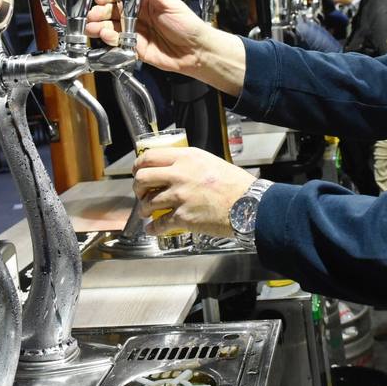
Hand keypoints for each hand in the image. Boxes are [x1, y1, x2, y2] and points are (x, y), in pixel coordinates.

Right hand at [86, 0, 204, 74]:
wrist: (197, 52)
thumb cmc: (188, 25)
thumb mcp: (171, 5)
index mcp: (145, 1)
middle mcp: (138, 15)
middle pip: (112, 11)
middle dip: (100, 12)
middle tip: (93, 14)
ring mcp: (135, 32)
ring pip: (112, 27)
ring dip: (100, 26)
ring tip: (93, 27)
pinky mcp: (135, 48)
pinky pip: (118, 43)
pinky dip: (110, 40)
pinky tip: (107, 36)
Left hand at [132, 146, 255, 237]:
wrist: (249, 205)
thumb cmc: (235, 185)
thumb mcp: (211, 162)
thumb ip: (190, 163)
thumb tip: (175, 168)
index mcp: (186, 158)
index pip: (150, 156)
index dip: (138, 165)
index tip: (137, 170)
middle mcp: (179, 175)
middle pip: (143, 178)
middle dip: (137, 187)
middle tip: (141, 192)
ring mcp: (179, 197)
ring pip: (147, 202)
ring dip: (144, 209)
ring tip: (147, 212)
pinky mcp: (183, 217)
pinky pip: (159, 224)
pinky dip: (153, 228)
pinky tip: (152, 228)